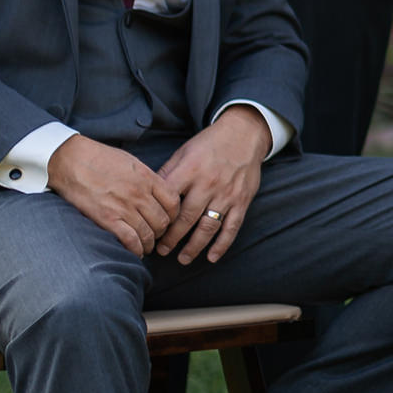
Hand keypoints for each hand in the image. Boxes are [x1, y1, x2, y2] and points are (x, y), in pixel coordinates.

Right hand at [47, 135, 183, 257]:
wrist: (71, 160)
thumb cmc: (99, 158)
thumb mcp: (130, 162)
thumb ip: (146, 178)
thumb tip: (157, 193)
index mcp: (147, 177)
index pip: (173, 202)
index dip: (173, 215)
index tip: (167, 219)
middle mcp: (139, 194)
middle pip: (163, 221)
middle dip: (162, 231)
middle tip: (156, 235)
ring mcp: (124, 207)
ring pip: (148, 234)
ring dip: (149, 244)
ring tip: (146, 246)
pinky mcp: (107, 219)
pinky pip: (130, 240)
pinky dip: (136, 250)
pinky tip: (136, 252)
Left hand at [153, 107, 272, 262]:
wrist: (244, 134)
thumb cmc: (209, 144)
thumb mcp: (184, 152)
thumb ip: (168, 173)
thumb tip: (148, 194)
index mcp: (189, 171)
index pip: (169, 200)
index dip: (157, 218)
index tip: (148, 230)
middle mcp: (208, 184)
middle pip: (186, 218)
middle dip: (172, 238)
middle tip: (160, 251)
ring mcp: (226, 194)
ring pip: (208, 227)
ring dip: (194, 246)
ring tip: (182, 259)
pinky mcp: (241, 201)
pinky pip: (232, 227)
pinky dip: (222, 244)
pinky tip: (211, 257)